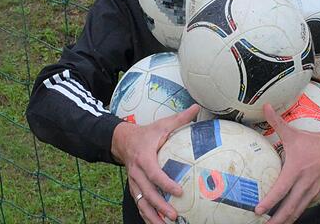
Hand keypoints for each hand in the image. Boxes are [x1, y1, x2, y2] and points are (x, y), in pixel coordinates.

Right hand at [111, 104, 199, 223]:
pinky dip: (147, 216)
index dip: (166, 183)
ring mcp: (134, 182)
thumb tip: (197, 107)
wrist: (122, 140)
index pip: (154, 173)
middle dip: (160, 206)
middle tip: (174, 215)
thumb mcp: (162, 124)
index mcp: (144, 157)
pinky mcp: (134, 188)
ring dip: (153, 216)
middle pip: (147, 193)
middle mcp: (136, 172)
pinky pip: (139, 204)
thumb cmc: (147, 133)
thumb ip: (180, 118)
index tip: (179, 192)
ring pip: (141, 202)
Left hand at [255, 104, 319, 223]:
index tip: (258, 211)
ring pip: (297, 211)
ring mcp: (312, 191)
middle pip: (289, 208)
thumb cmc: (313, 142)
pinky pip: (303, 207)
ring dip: (285, 220)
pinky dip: (294, 215)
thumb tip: (264, 105)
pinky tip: (285, 219)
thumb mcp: (294, 133)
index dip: (269, 202)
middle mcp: (304, 183)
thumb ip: (277, 122)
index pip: (281, 190)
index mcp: (297, 170)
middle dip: (277, 220)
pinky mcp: (316, 194)